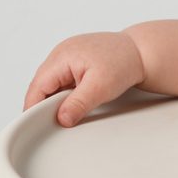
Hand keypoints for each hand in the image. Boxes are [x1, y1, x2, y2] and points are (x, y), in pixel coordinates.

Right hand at [23, 32, 145, 126]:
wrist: (143, 52)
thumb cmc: (126, 63)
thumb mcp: (101, 87)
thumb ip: (78, 104)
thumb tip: (61, 119)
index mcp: (62, 56)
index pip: (37, 86)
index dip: (34, 107)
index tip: (35, 125)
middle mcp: (62, 52)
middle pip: (41, 84)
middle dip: (45, 104)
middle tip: (53, 122)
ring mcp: (68, 54)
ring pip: (51, 82)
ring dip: (56, 97)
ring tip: (68, 110)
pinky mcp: (75, 59)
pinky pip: (62, 78)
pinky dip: (65, 90)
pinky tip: (75, 99)